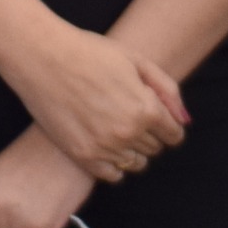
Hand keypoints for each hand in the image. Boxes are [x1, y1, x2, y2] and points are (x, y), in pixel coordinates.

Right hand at [0, 22, 187, 182]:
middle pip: (155, 148)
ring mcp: (104, 147)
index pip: (174, 135)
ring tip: (115, 128)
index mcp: (146, 108)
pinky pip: (112, 175)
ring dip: (133, 150)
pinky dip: (114, 164)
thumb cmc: (91, 52)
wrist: (43, 57)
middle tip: (129, 114)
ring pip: (135, 163)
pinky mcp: (82, 156)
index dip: (167, 124)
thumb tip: (184, 121)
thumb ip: (168, 91)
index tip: (155, 116)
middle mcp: (128, 132)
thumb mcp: (137, 61)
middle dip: (150, 134)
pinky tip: (104, 143)